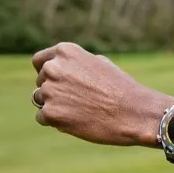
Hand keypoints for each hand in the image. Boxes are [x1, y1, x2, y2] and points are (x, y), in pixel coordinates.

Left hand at [31, 42, 171, 146]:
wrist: (133, 112)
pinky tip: (77, 119)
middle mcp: (54, 68)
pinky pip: (42, 117)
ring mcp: (50, 91)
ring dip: (54, 105)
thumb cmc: (120, 88)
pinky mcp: (50, 113)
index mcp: (66, 51)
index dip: (48, 71)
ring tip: (80, 109)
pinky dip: (56, 120)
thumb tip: (59, 70)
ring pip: (40, 99)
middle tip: (78, 99)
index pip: (40, 61)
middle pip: (41, 81)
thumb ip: (76, 64)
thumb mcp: (100, 64)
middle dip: (54, 89)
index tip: (59, 81)